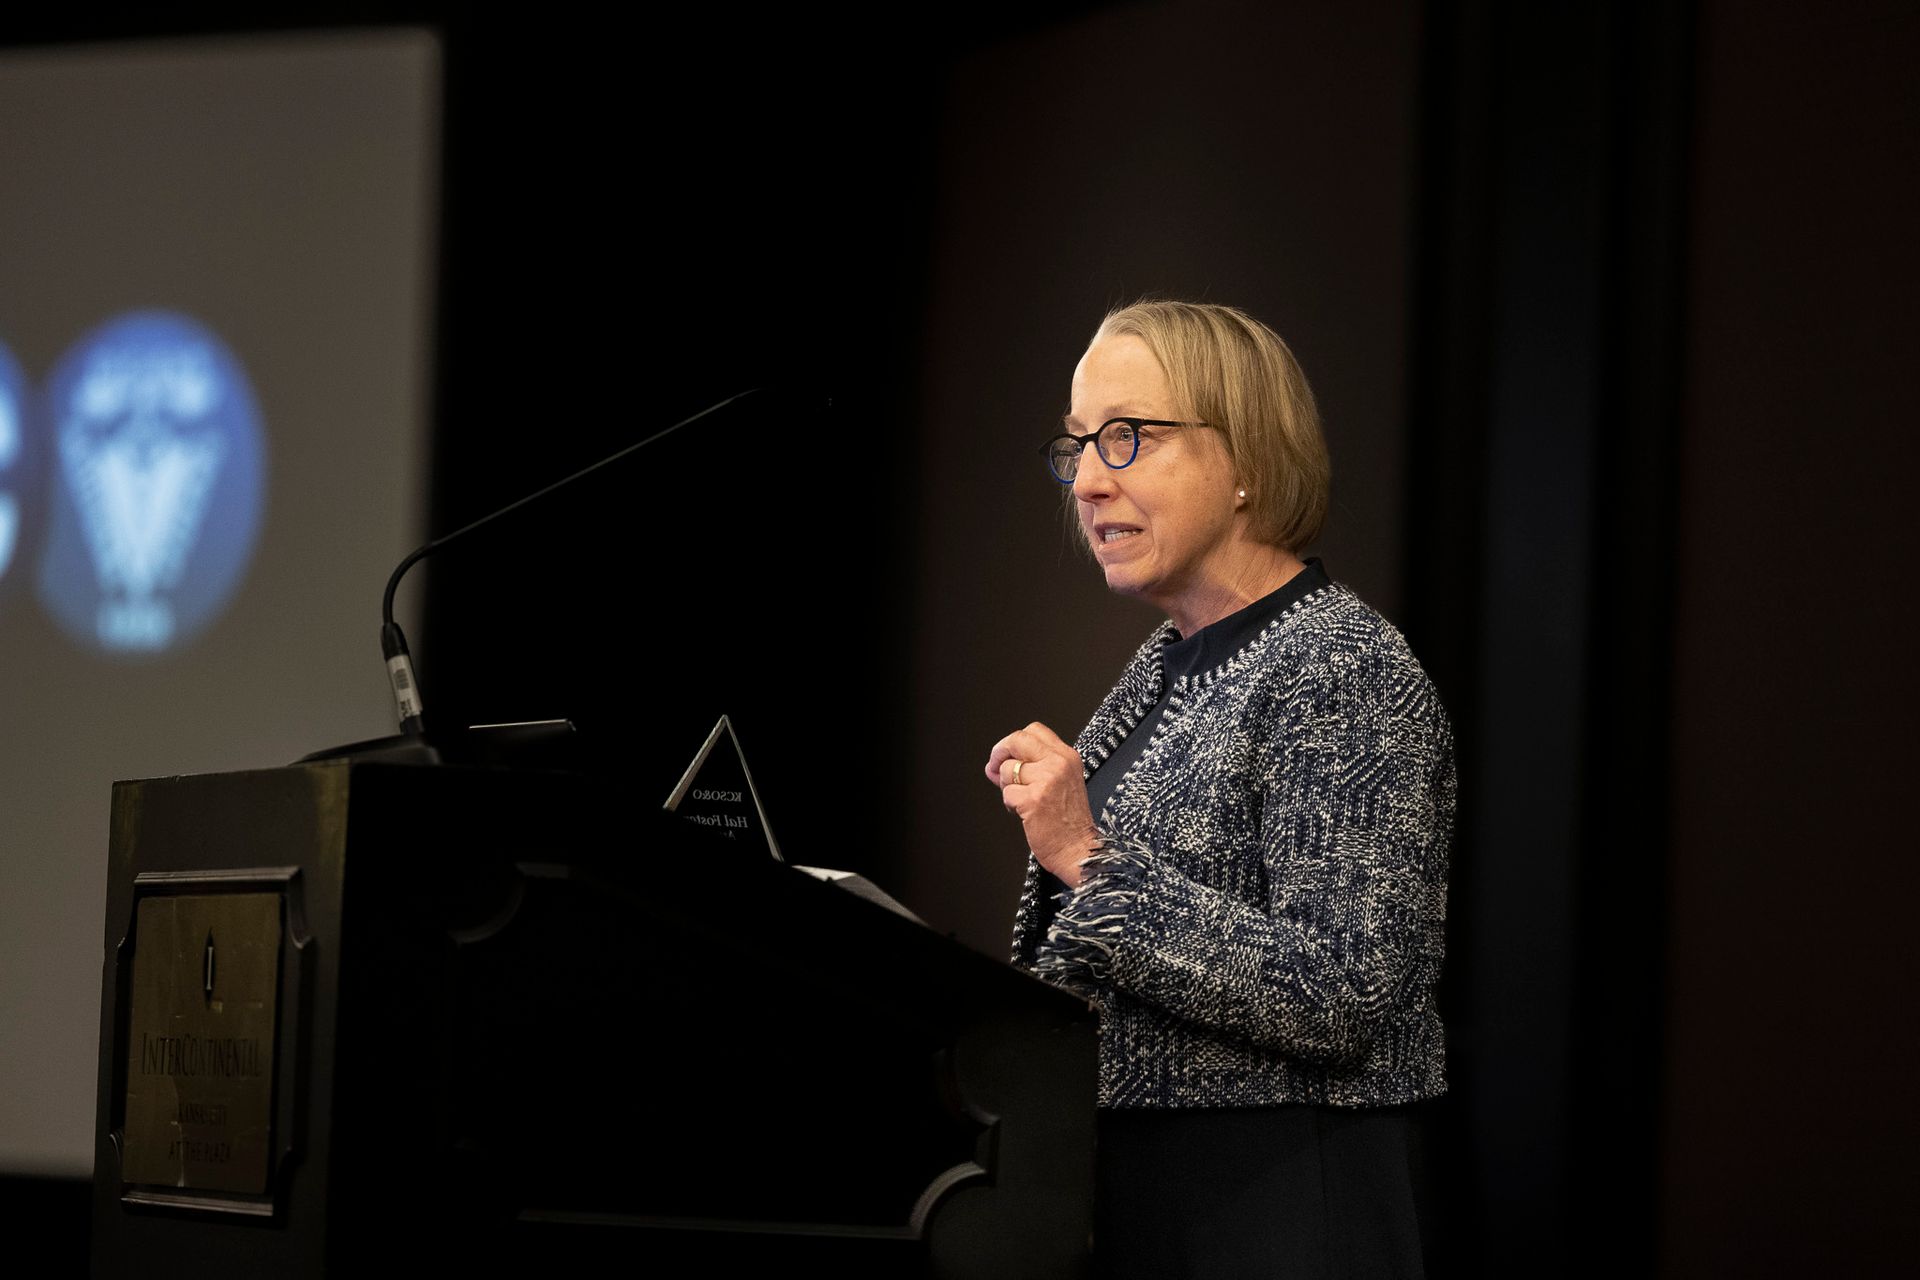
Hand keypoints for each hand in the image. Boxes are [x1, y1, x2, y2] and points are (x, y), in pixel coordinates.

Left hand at [984, 722, 1099, 887]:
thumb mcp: (1060, 782)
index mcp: (1067, 757)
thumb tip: (996, 764)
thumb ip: (1032, 767)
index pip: (1034, 730)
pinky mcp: (1033, 800)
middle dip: (1000, 753)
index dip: (1014, 741)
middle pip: (1017, 739)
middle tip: (996, 768)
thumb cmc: (1070, 822)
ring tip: (1022, 800)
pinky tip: (1025, 813)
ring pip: (1007, 770)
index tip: (1008, 755)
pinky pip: (1007, 793)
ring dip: (1007, 787)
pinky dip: (1010, 805)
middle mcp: (1058, 764)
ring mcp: (1046, 780)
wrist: (1079, 850)